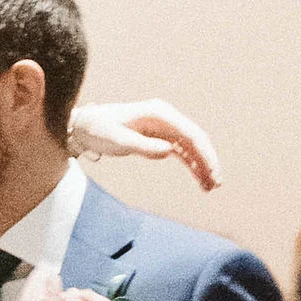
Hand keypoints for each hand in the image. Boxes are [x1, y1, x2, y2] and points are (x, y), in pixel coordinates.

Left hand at [66, 100, 219, 193]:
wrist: (84, 127)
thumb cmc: (99, 130)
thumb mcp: (118, 140)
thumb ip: (144, 146)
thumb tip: (169, 151)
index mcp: (159, 113)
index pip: (190, 133)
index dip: (204, 153)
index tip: (212, 172)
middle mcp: (166, 118)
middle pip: (195, 140)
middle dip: (208, 161)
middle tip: (215, 183)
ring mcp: (164, 127)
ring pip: (191, 147)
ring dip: (201, 166)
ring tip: (209, 187)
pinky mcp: (160, 138)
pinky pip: (182, 152)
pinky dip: (191, 165)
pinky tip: (199, 180)